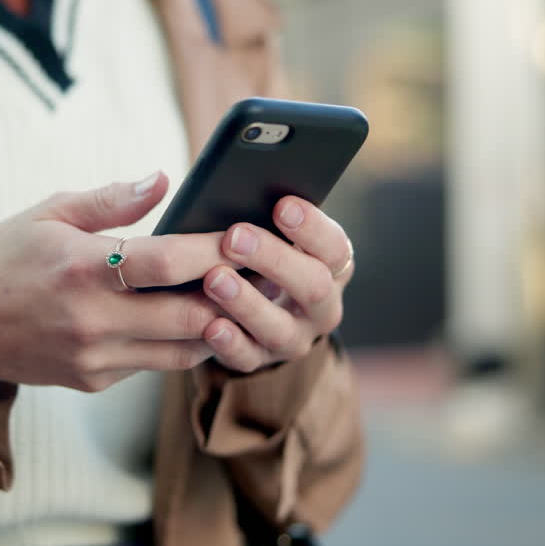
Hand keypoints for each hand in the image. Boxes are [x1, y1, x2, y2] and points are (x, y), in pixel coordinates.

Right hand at [0, 172, 234, 392]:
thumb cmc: (8, 259)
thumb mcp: (48, 212)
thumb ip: (110, 199)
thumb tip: (163, 179)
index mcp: (80, 268)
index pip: (165, 262)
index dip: (213, 250)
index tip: (244, 236)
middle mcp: (91, 319)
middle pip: (188, 316)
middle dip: (233, 295)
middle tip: (265, 273)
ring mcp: (95, 356)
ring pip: (183, 351)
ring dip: (220, 326)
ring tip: (246, 298)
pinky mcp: (95, 381)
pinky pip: (157, 365)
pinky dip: (184, 343)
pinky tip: (203, 319)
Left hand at [200, 196, 354, 372]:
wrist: (261, 308)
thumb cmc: (265, 252)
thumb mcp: (277, 232)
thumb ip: (268, 214)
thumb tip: (240, 184)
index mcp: (332, 266)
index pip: (334, 247)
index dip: (311, 228)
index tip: (282, 205)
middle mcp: (322, 306)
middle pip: (312, 286)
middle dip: (273, 259)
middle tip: (234, 236)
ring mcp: (294, 338)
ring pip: (279, 327)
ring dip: (246, 303)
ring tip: (214, 278)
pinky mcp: (261, 361)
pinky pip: (247, 358)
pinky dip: (229, 343)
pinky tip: (210, 326)